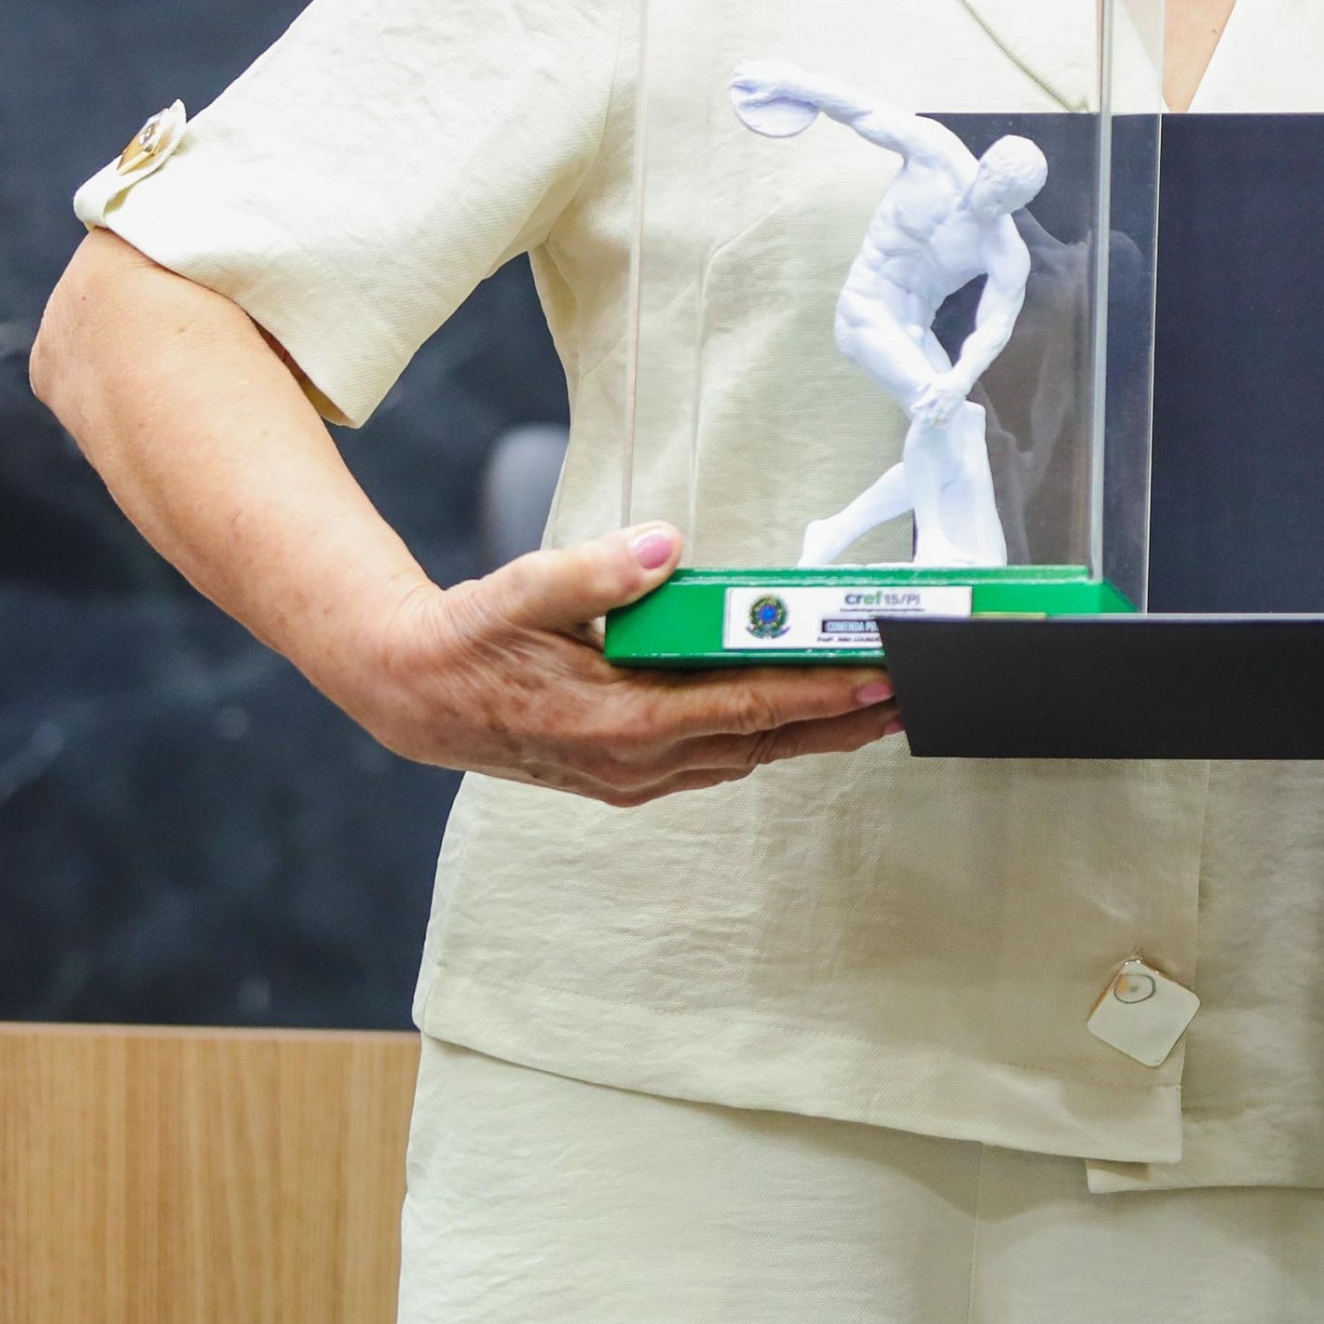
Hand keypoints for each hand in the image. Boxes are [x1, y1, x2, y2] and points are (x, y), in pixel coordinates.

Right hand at [324, 520, 903, 805]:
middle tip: (911, 696)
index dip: (819, 695)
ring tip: (874, 708)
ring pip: (745, 757)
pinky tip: (796, 720)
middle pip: (763, 744)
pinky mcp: (627, 775)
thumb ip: (596, 571)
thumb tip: (664, 546)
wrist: (412, 696)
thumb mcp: (521, 591)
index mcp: (620, 721)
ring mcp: (632, 778)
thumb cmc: (469, 638)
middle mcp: (636, 763)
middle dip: (842, 722)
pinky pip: (716, 759)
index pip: (743, 709)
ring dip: (811, 736)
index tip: (878, 678)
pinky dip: (765, 740)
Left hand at [907, 375, 968, 430]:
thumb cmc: (945, 379)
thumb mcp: (934, 379)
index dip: (919, 405)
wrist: (960, 380)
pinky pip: (948, 418)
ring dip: (934, 421)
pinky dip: (943, 423)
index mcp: (935, 393)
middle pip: (931, 412)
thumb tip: (917, 391)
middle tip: (921, 419)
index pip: (925, 401)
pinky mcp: (954, 407)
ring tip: (930, 424)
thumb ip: (924, 385)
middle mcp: (941, 400)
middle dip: (925, 417)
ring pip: (940, 417)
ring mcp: (948, 405)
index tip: (913, 408)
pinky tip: (939, 424)